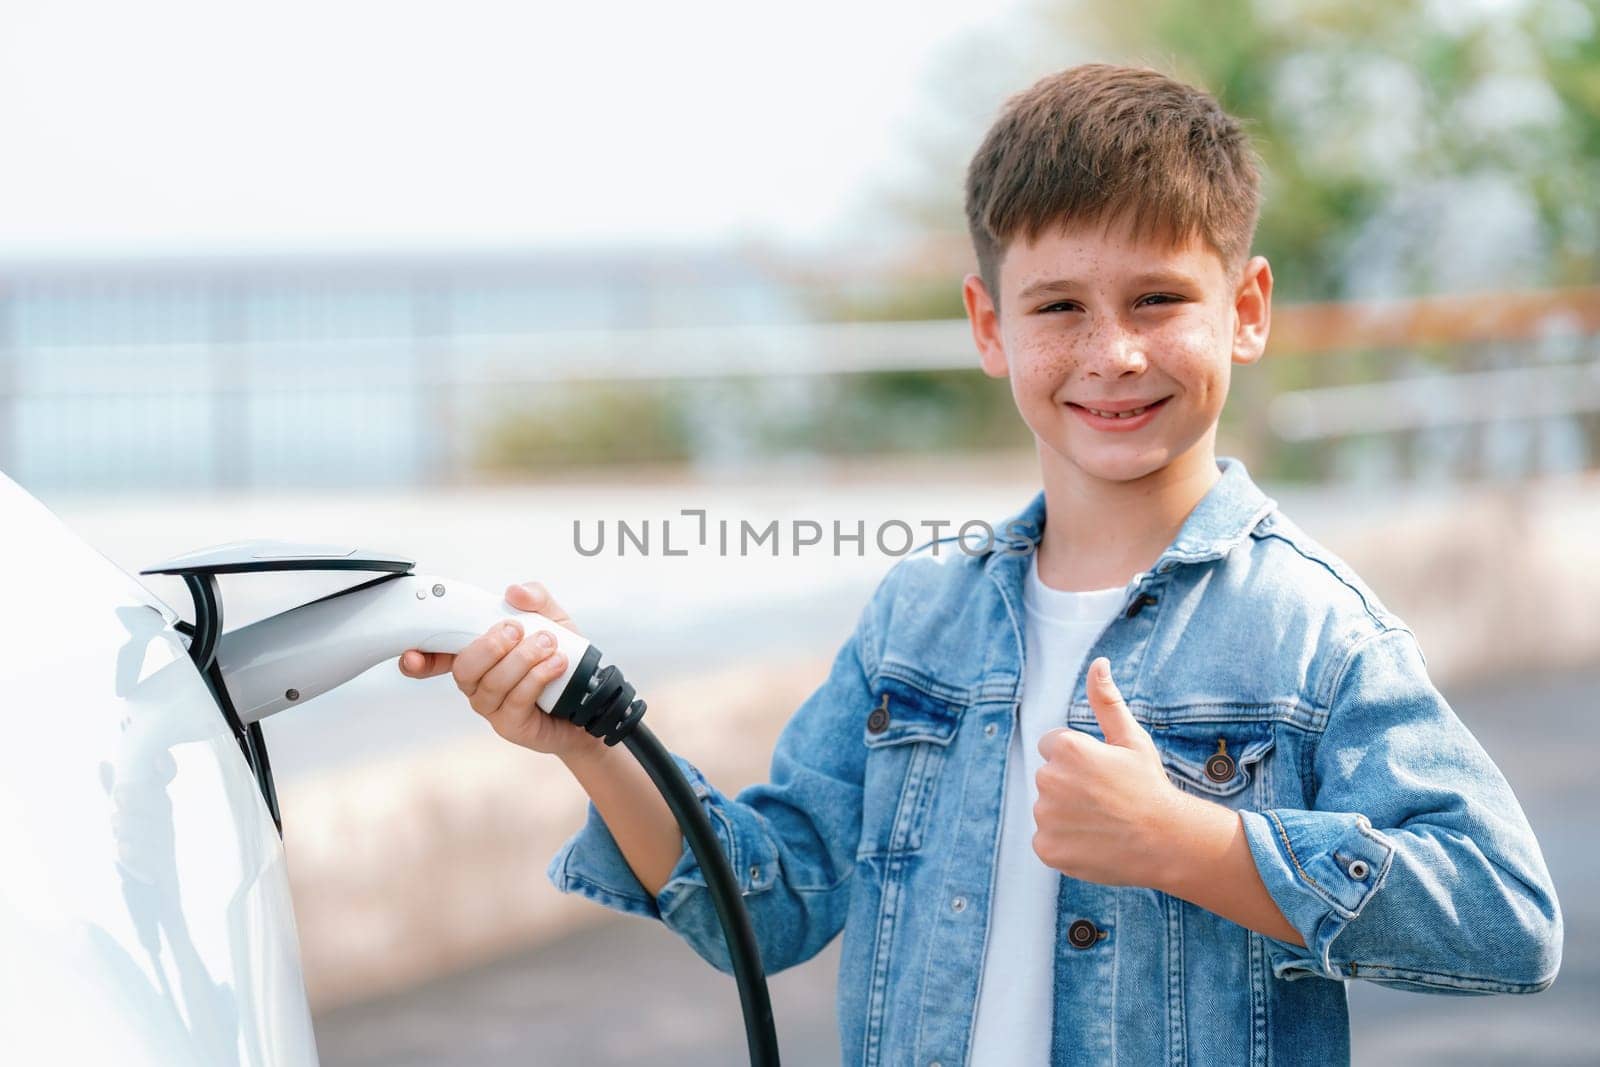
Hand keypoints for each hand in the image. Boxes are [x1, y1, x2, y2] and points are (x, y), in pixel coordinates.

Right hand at [399, 581, 604, 759]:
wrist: (591, 699)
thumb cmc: (563, 658)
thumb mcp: (553, 619)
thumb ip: (535, 599)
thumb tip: (514, 591)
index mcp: (479, 656)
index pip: (437, 657)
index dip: (419, 657)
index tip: (411, 654)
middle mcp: (479, 683)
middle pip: (463, 668)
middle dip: (487, 646)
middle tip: (515, 629)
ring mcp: (493, 707)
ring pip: (491, 683)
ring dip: (521, 659)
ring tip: (548, 644)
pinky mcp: (513, 725)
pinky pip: (516, 700)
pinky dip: (537, 676)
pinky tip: (557, 664)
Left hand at [1032, 657, 1194, 887]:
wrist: (1168, 843)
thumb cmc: (1150, 787)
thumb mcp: (1131, 739)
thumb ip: (1106, 700)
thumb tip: (1098, 663)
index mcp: (1066, 749)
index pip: (1053, 746)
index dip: (1080, 759)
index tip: (1104, 774)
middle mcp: (1049, 780)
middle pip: (1049, 777)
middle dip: (1071, 785)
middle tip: (1106, 799)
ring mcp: (1045, 816)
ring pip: (1048, 809)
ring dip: (1067, 814)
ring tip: (1103, 822)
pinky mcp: (1045, 848)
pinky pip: (1046, 839)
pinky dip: (1065, 842)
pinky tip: (1093, 842)